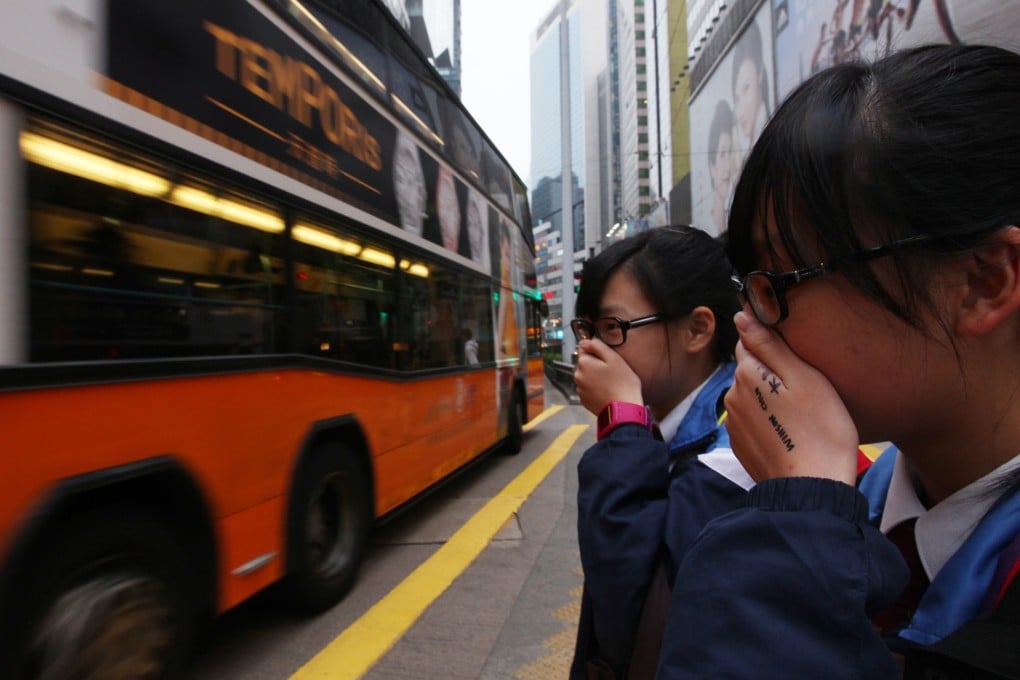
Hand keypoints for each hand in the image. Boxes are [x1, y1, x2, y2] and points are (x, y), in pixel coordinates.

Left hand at [573, 338, 643, 414]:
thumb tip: (586, 341)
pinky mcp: (585, 400)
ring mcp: (580, 390)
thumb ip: (598, 346)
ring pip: (587, 377)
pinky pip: (589, 389)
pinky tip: (607, 391)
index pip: (584, 349)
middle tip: (612, 371)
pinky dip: (596, 388)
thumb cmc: (622, 383)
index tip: (607, 357)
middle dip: (596, 365)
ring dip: (596, 377)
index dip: (596, 351)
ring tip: (611, 382)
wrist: (623, 409)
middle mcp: (578, 376)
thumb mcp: (614, 358)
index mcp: (584, 363)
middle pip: (585, 364)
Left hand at [723, 312, 858, 483]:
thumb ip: (769, 344)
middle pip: (750, 369)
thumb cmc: (820, 430)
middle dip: (772, 372)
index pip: (750, 341)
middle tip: (806, 388)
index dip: (773, 345)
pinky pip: (753, 420)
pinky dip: (768, 420)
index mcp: (747, 374)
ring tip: (801, 413)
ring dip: (769, 397)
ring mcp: (734, 423)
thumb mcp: (804, 377)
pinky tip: (790, 430)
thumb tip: (741, 316)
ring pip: (751, 395)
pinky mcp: (741, 444)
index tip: (795, 357)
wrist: (813, 488)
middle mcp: (732, 396)